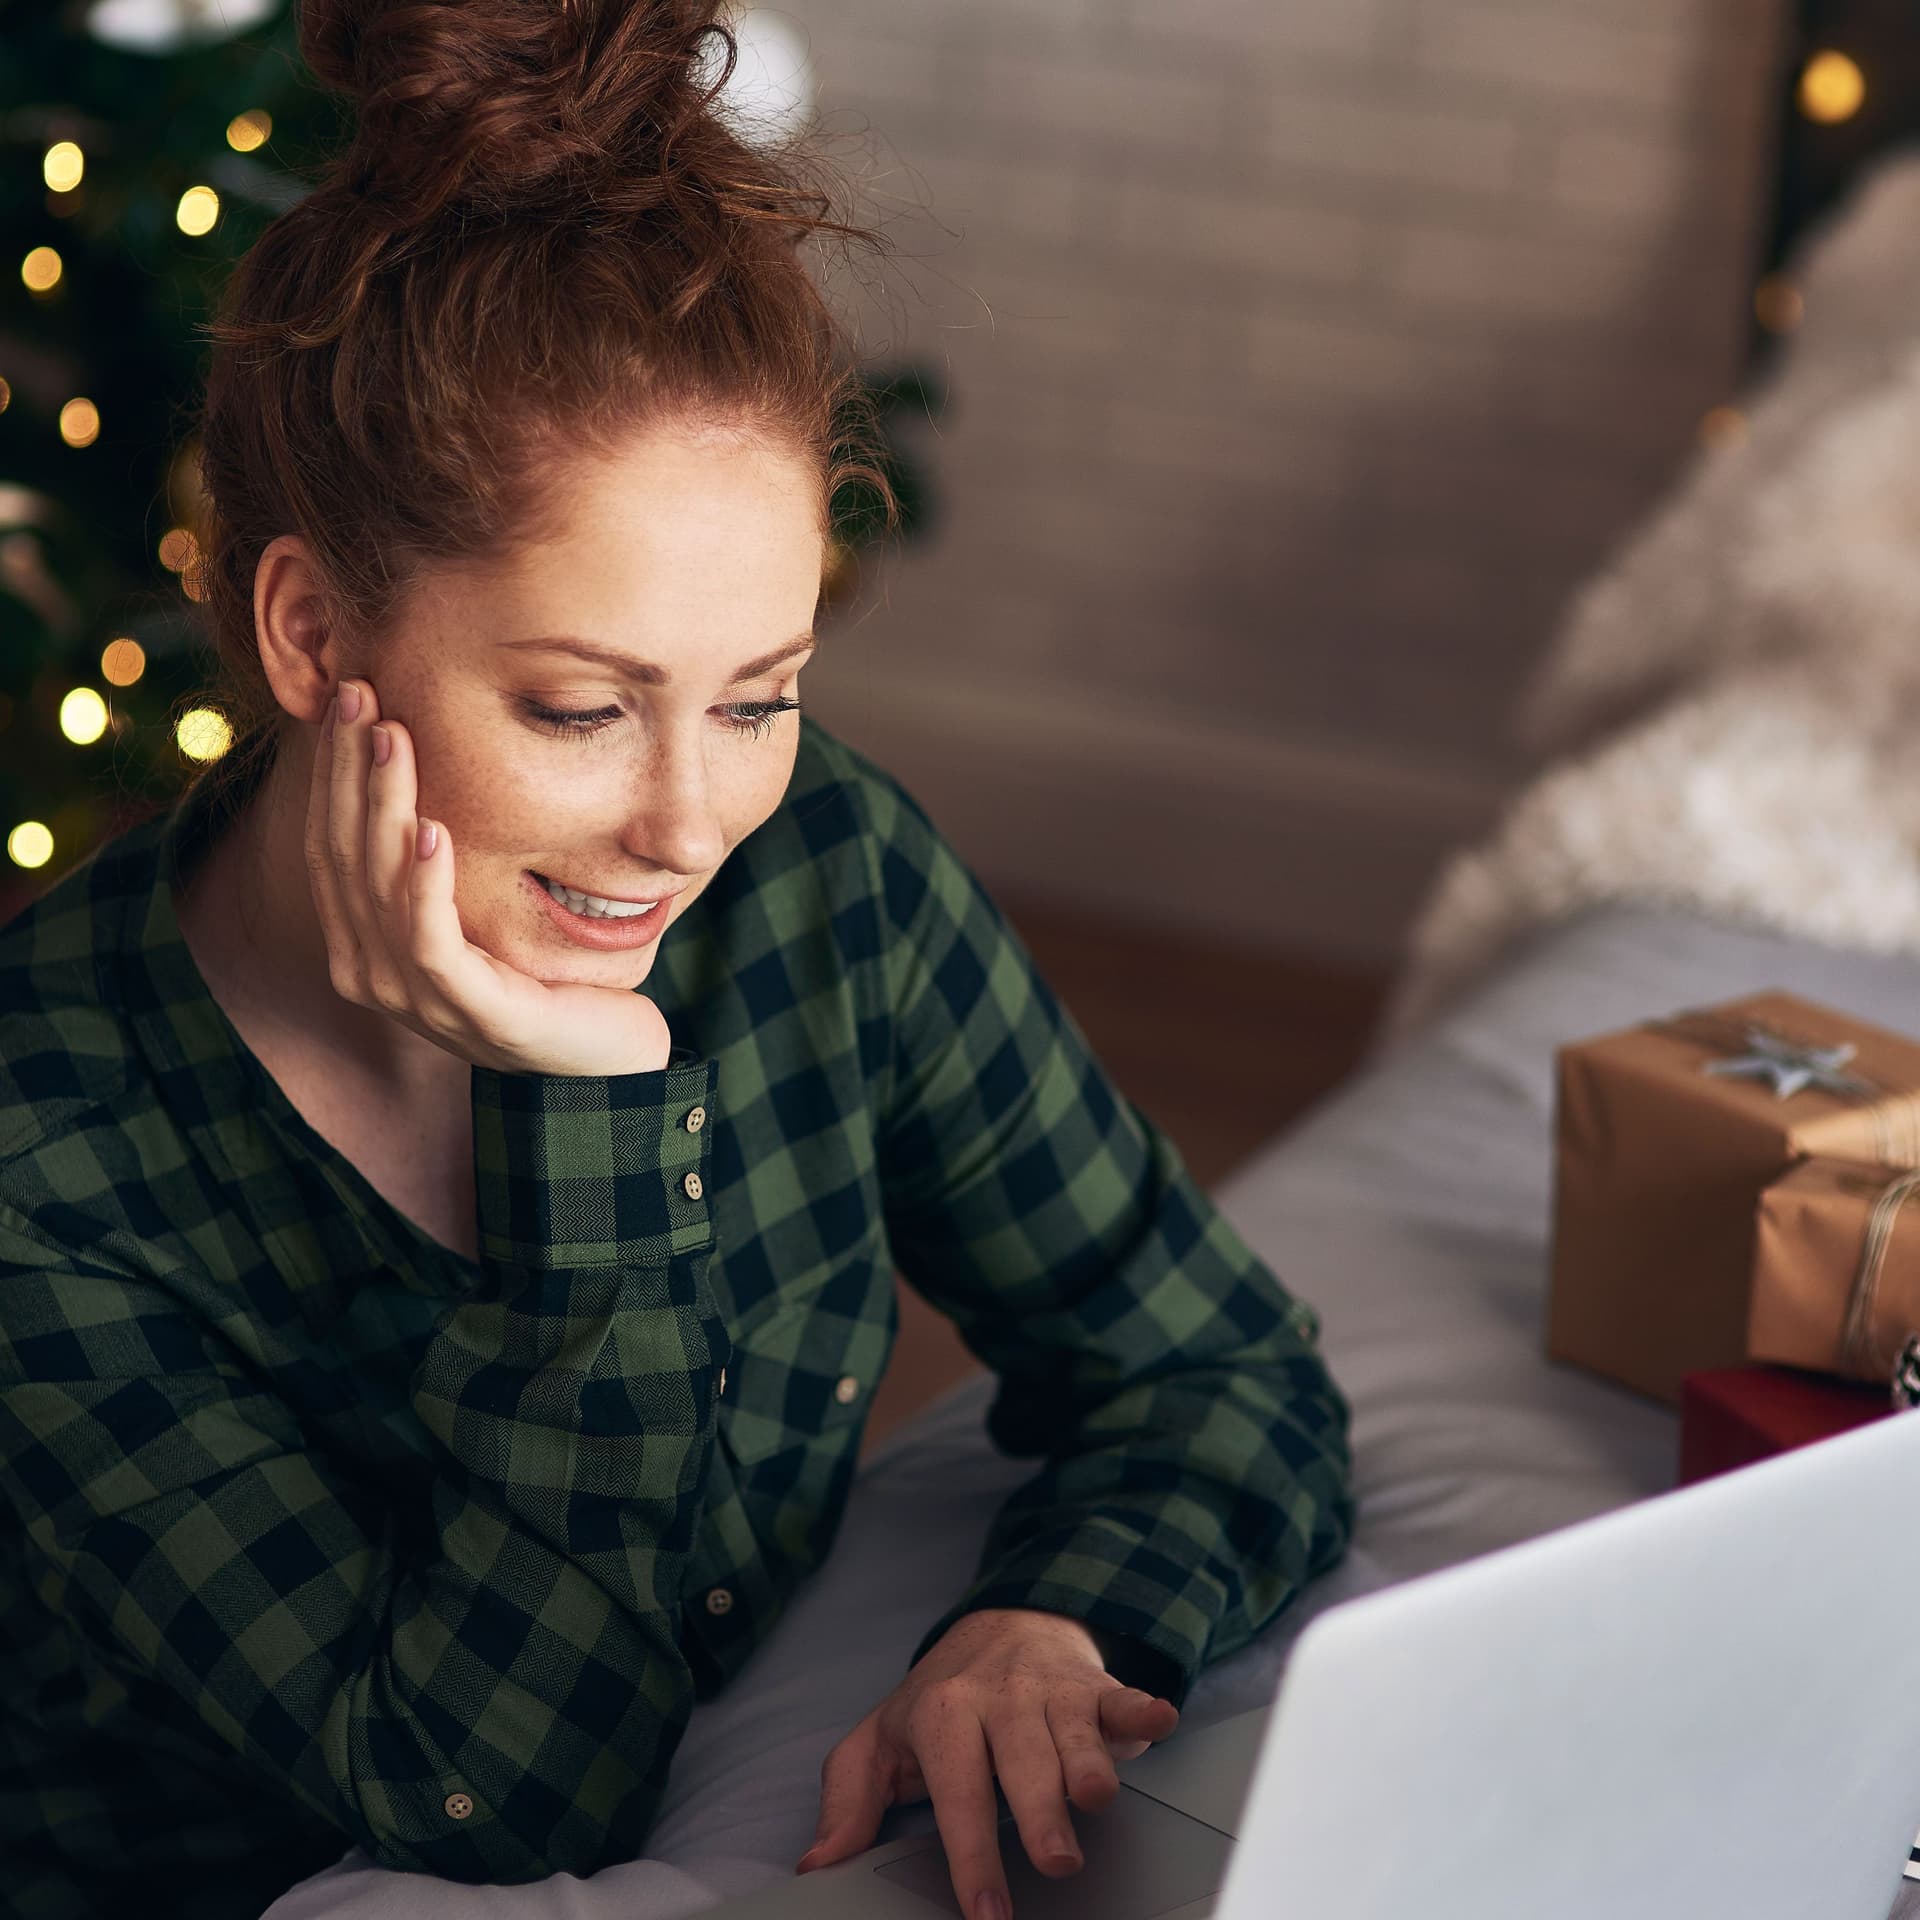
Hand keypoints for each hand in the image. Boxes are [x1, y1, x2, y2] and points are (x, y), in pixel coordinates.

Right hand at [305, 675, 675, 1076]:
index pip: (333, 842)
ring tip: (391, 738)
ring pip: (378, 886)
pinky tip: (432, 829)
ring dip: (383, 805)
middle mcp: (373, 971)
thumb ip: (438, 858)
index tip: (350, 695)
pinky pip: (430, 940)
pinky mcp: (470, 1011)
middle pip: (343, 853)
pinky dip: (425, 883)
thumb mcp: (480, 908)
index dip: (335, 769)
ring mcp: (415, 997)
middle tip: (360, 692)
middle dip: (348, 769)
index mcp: (366, 943)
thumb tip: (426, 759)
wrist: (603, 1062)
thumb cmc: (545, 975)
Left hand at [795, 1608, 1179, 1919]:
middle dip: (1038, 1810)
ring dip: (1088, 1762)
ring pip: (1072, 1729)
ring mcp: (1049, 1689)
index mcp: (942, 1714)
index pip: (956, 1789)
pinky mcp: (1093, 1684)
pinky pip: (1119, 1694)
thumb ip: (848, 1803)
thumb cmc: (942, 1698)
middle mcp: (998, 1699)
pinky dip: (1139, 1706)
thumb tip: (816, 1863)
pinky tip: (1158, 1717)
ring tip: (1095, 1798)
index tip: (985, 1911)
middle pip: (1021, 1759)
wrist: (1005, 1621)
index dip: (970, 1852)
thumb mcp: (882, 1742)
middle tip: (1054, 1860)